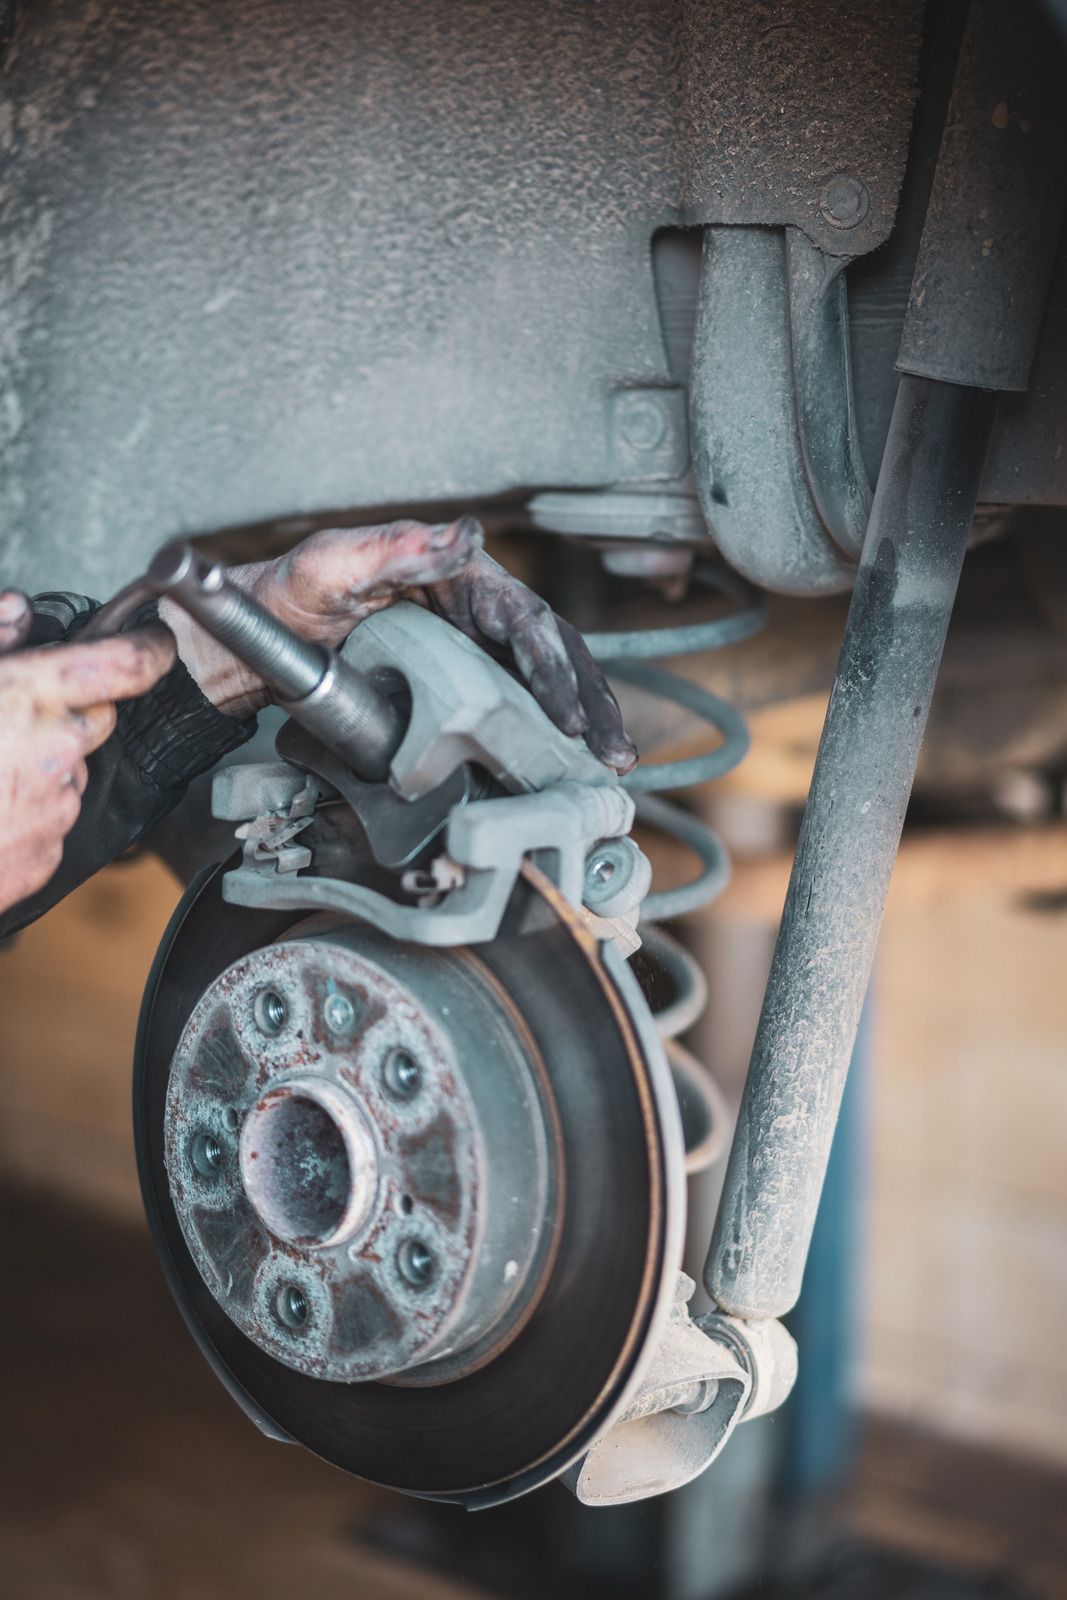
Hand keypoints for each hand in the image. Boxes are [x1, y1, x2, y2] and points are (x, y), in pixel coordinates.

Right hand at [0, 590, 174, 915]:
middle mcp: (56, 752)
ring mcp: (54, 808)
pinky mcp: (46, 855)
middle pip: (99, 719)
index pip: (126, 666)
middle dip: (72, 713)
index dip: (148, 650)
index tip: (155, 644)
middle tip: (16, 718)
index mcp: (30, 698)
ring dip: (46, 765)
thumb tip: (17, 610)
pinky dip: (29, 812)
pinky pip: (53, 821)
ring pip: (72, 771)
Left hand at [164, 517, 636, 771]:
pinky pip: (512, 707)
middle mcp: (474, 609)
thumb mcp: (331, 562)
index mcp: (459, 575)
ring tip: (610, 765)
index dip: (554, 668)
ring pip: (544, 682)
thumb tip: (465, 533)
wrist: (252, 640)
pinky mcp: (456, 684)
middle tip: (614, 752)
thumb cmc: (286, 594)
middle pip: (553, 651)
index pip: (525, 618)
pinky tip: (564, 768)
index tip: (568, 715)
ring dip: (583, 721)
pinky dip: (546, 736)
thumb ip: (395, 547)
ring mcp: (468, 648)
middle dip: (591, 701)